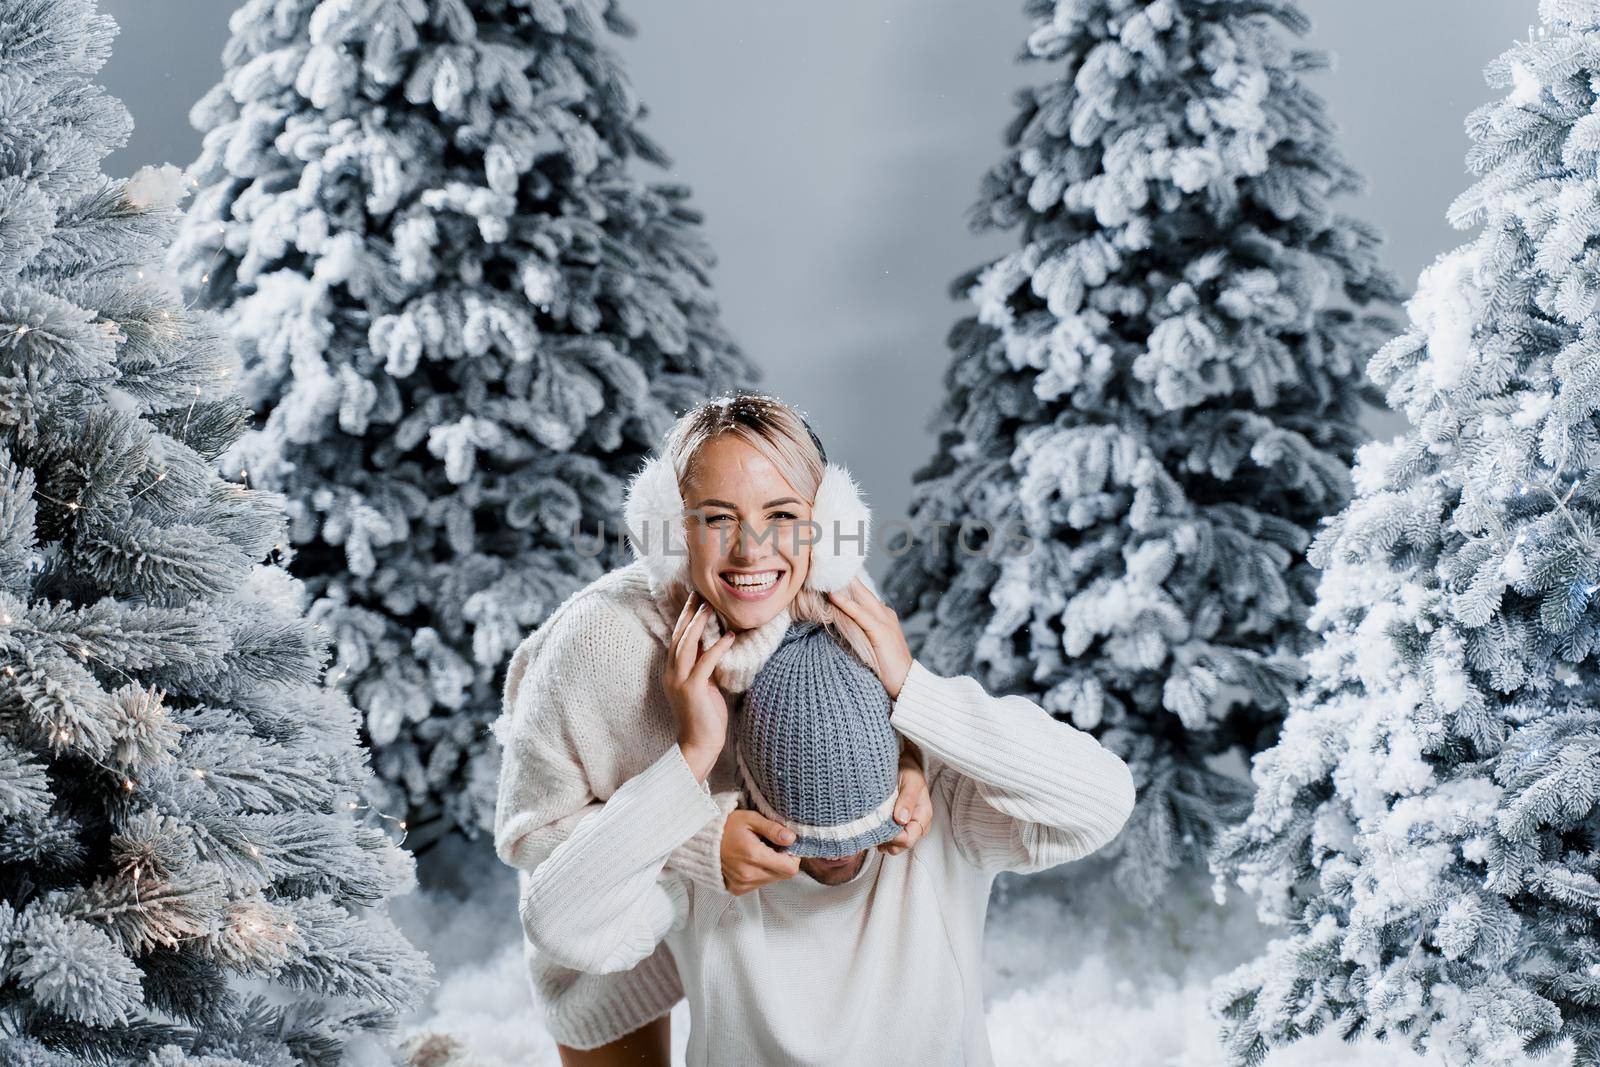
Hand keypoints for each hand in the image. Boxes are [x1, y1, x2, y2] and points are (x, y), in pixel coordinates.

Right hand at [664, 590, 734, 770]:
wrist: (698, 746)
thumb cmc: (704, 719)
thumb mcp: (703, 688)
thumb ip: (705, 669)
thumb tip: (716, 649)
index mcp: (672, 673)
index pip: (677, 639)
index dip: (684, 618)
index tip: (693, 600)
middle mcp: (672, 674)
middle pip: (678, 636)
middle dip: (688, 613)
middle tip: (699, 594)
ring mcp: (679, 681)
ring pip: (687, 645)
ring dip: (699, 624)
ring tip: (710, 607)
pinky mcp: (692, 690)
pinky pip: (705, 663)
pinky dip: (717, 648)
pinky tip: (729, 637)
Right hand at [720, 810, 800, 893]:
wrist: (700, 840)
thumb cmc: (725, 826)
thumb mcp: (750, 819)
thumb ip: (772, 829)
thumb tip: (791, 838)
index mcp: (754, 856)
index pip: (790, 868)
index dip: (793, 856)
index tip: (786, 845)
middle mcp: (748, 874)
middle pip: (783, 875)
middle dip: (782, 861)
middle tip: (771, 845)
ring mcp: (742, 884)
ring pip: (772, 880)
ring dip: (771, 868)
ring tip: (758, 852)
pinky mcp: (737, 889)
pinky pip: (759, 884)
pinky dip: (760, 873)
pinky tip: (750, 861)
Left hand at [826, 577, 912, 699]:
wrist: (908, 684)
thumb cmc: (887, 670)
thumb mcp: (870, 646)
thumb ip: (857, 633)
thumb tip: (836, 625)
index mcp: (883, 616)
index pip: (862, 594)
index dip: (847, 583)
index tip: (829, 571)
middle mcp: (885, 614)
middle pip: (861, 590)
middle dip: (844, 576)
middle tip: (825, 561)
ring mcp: (884, 622)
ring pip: (860, 597)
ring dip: (842, 584)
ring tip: (825, 572)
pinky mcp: (880, 632)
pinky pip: (860, 614)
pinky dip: (846, 604)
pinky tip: (833, 595)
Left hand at [877, 746, 933, 854]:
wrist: (904, 766)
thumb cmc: (909, 772)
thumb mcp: (911, 781)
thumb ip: (907, 799)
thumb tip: (901, 820)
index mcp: (923, 817)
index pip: (908, 839)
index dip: (893, 837)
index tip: (880, 825)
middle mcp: (915, 826)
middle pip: (899, 846)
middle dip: (885, 839)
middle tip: (873, 823)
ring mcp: (905, 828)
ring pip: (891, 846)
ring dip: (880, 838)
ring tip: (871, 822)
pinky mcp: (895, 827)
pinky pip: (885, 840)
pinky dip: (877, 835)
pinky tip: (871, 823)